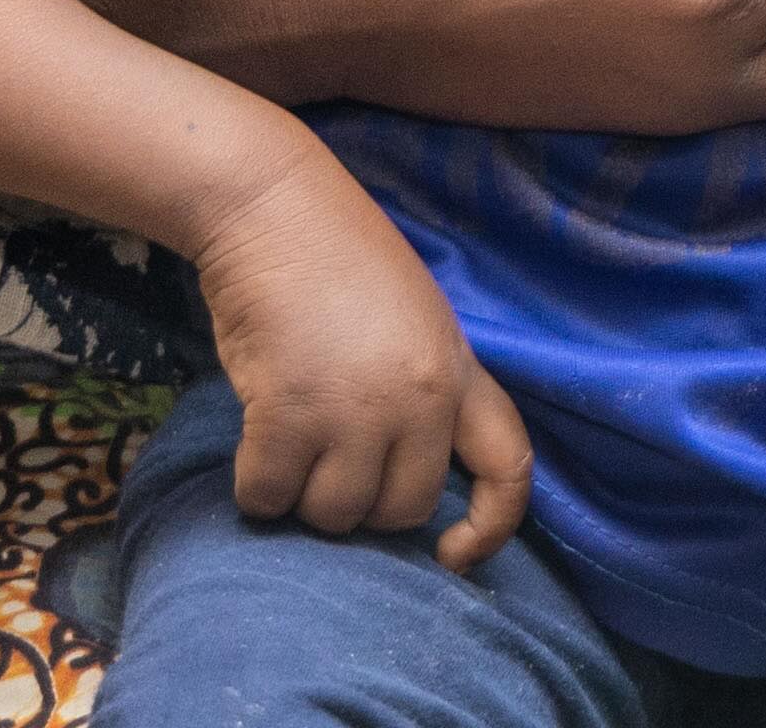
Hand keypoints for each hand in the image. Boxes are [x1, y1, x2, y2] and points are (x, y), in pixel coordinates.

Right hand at [188, 149, 531, 569]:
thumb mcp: (416, 325)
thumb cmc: (340, 263)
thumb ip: (424, 395)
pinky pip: (269, 498)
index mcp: (459, 372)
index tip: (453, 555)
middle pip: (400, 511)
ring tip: (289, 439)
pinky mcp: (290, 415)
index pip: (510, 467)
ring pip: (333, 515)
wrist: (276, 210)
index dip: (492, 528)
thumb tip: (398, 479)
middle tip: (327, 457)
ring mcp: (357, 410)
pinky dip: (255, 486)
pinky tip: (255, 440)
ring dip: (302, 495)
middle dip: (359, 503)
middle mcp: (420, 399)